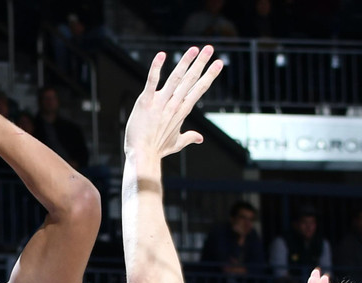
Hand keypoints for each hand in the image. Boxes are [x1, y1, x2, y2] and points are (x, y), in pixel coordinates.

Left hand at [124, 45, 222, 159]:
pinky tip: (161, 55)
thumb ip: (189, 137)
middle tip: (210, 48)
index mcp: (182, 111)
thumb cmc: (157, 149)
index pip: (199, 89)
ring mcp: (160, 102)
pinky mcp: (146, 102)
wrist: (143, 155)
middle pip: (191, 80)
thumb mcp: (176, 143)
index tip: (218, 63)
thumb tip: (200, 138)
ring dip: (185, 61)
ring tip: (195, 48)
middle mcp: (174, 104)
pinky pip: (152, 82)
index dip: (209, 75)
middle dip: (201, 63)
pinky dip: (156, 68)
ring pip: (175, 78)